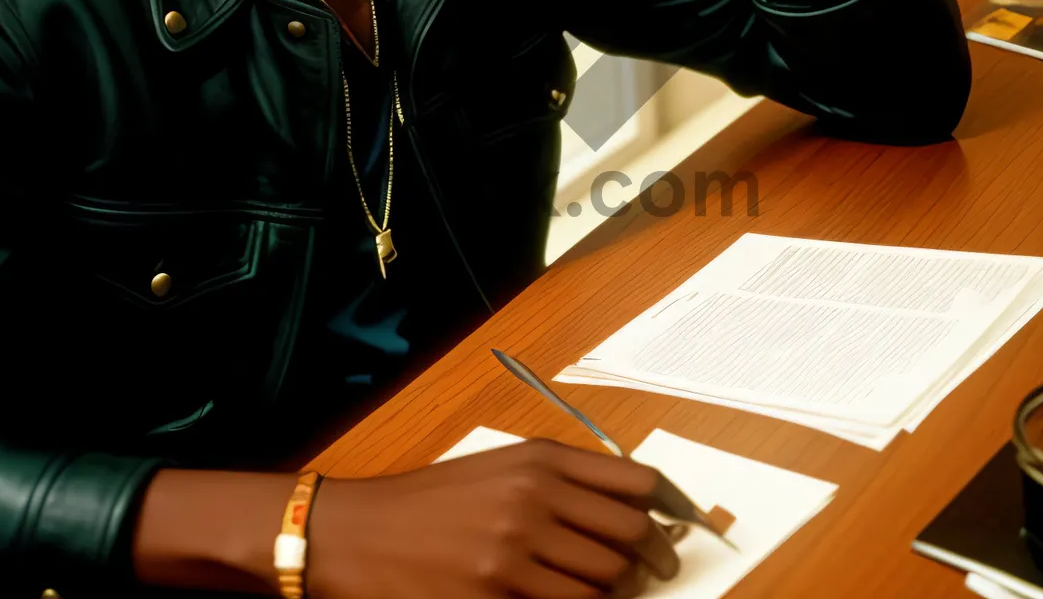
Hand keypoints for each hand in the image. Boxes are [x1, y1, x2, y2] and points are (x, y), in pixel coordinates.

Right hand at [305, 438, 683, 598]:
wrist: (360, 532)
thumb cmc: (432, 501)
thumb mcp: (498, 469)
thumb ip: (559, 481)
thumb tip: (632, 511)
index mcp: (537, 457)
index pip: (634, 480)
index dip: (670, 507)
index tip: (682, 526)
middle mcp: (533, 494)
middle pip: (632, 533)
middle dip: (654, 559)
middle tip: (656, 572)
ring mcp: (515, 546)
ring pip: (607, 580)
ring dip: (616, 592)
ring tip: (604, 589)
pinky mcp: (497, 591)